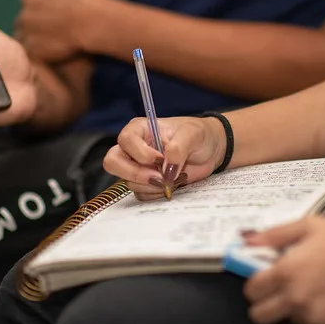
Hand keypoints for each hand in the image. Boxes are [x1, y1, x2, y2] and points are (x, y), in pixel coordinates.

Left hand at [15, 0, 98, 62]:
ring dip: (34, 41)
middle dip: (33, 26)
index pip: (27, 4)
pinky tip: (52, 55)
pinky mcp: (35, 52)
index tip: (52, 15)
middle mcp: (24, 15)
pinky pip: (31, 55)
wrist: (90, 22)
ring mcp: (28, 34)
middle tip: (52, 31)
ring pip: (24, 39)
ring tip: (52, 45)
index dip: (39, 10)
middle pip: (23, 22)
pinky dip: (38, 55)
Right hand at [102, 116, 226, 199]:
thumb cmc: (200, 135)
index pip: (125, 140)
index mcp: (140, 129)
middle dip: (135, 174)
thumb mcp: (193, 134)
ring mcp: (138, 167)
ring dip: (152, 185)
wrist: (211, 151)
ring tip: (176, 177)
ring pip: (129, 182)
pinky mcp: (146, 183)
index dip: (140, 153)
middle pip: (113, 163)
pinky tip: (174, 184)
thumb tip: (167, 168)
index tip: (160, 159)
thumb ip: (178, 148)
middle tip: (160, 178)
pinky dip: (157, 193)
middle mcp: (134, 148)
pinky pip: (141, 194)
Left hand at [243, 217, 324, 323]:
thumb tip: (248, 241)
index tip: (263, 283)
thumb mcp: (309, 226)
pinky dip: (321, 317)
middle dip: (266, 305)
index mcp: (286, 272)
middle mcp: (296, 299)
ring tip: (320, 288)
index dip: (256, 285)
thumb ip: (275, 235)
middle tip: (281, 294)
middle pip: (260, 316)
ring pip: (291, 320)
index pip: (251, 291)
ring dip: (298, 308)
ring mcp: (312, 318)